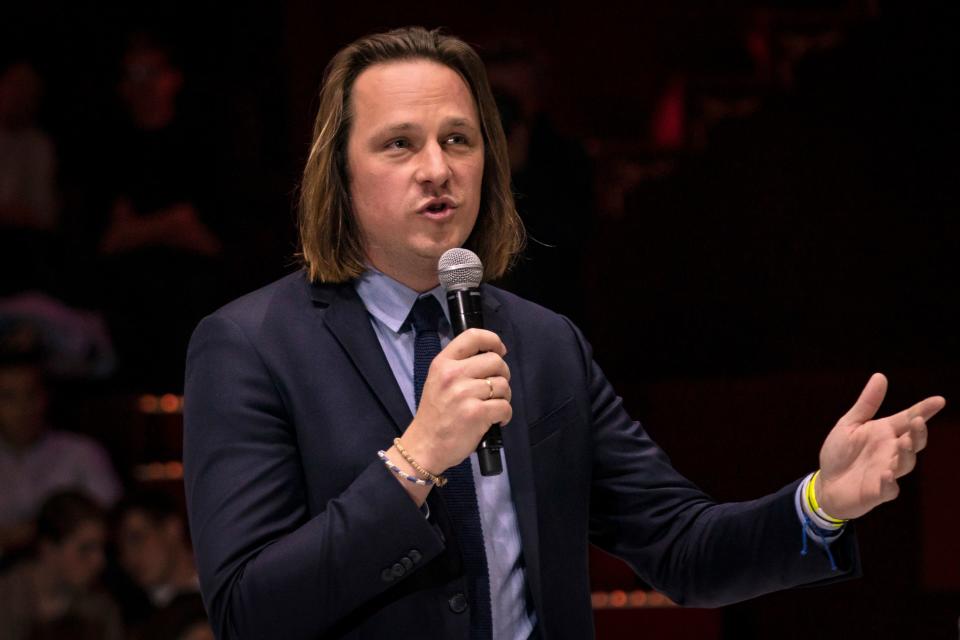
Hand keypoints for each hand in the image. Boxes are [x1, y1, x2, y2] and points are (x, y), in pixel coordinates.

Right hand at [398, 328, 511, 475]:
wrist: (424, 446)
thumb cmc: (434, 414)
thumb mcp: (438, 380)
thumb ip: (460, 366)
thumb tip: (492, 356)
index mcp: (443, 363)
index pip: (473, 336)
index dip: (493, 340)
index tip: (500, 350)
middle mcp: (453, 374)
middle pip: (496, 361)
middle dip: (503, 374)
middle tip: (495, 388)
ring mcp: (464, 394)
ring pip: (503, 385)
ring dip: (504, 397)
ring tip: (492, 406)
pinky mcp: (476, 413)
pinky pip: (505, 406)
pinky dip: (505, 415)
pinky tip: (495, 420)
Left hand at [816, 373, 944, 519]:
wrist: (826, 484)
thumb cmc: (840, 453)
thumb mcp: (849, 424)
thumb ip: (866, 403)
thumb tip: (880, 376)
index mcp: (885, 433)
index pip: (908, 419)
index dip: (924, 410)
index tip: (939, 400)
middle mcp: (891, 452)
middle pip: (913, 442)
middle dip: (918, 433)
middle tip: (917, 421)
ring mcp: (887, 472)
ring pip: (905, 464)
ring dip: (906, 454)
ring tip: (902, 442)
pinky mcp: (878, 491)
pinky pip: (889, 489)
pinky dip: (890, 482)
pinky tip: (886, 474)